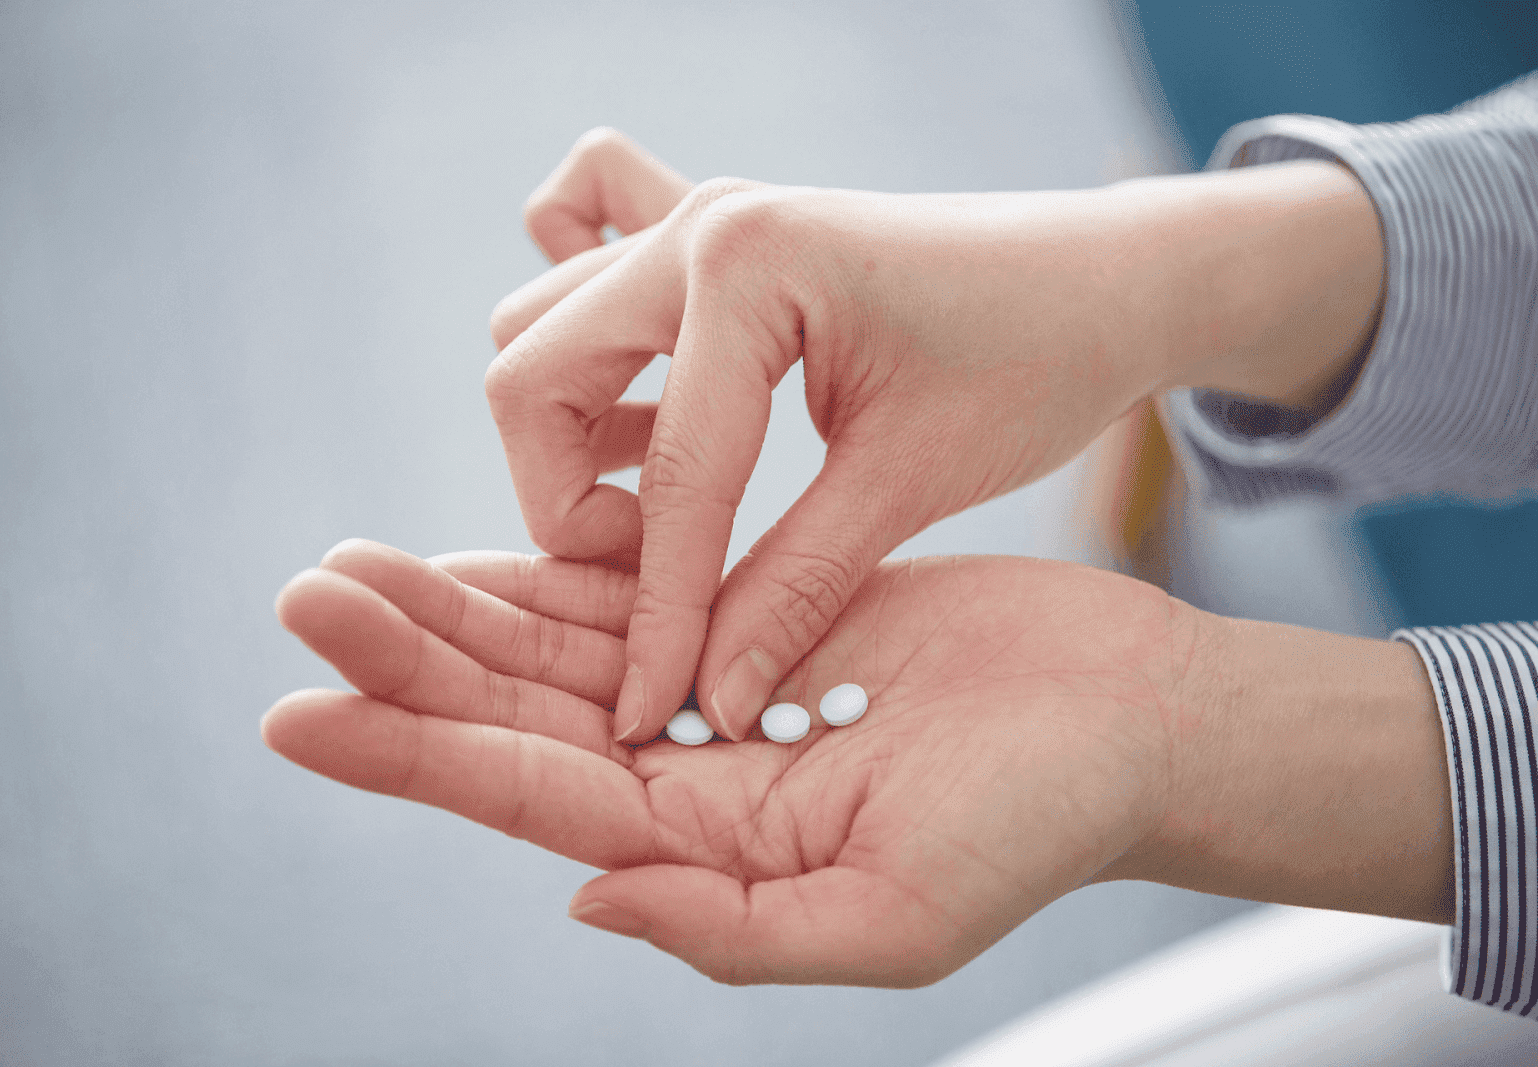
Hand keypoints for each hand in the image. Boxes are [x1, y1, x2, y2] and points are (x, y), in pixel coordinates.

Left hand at [264, 539, 1191, 984]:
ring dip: (454, 612)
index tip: (300, 713)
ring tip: (349, 569)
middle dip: (407, 665)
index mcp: (706, 853)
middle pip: (519, 719)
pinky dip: (548, 576)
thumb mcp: (896, 916)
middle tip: (303, 600)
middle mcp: (689, 784)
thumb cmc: (1040, 824)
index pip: (533, 796)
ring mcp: (715, 700)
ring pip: (558, 652)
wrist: (1126, 721)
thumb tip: (585, 900)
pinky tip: (471, 557)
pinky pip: (627, 599)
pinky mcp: (753, 624)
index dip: (416, 755)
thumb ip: (734, 930)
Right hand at [487, 133, 1383, 746]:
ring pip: (539, 336)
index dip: (658, 613)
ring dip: (572, 435)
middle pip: (531, 381)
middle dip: (567, 505)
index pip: (672, 477)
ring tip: (667, 506)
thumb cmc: (1032, 363)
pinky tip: (662, 419)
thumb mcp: (911, 482)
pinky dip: (593, 358)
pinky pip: (581, 276)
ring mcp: (693, 217)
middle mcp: (696, 226)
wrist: (1096, 276)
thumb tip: (706, 701)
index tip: (650, 711)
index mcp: (747, 269)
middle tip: (650, 575)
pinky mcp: (706, 237)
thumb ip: (794, 587)